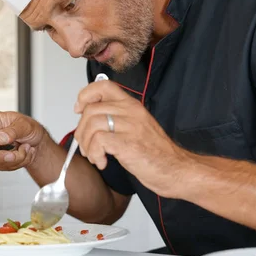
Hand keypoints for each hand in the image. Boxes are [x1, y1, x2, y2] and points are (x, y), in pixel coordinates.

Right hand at [0, 111, 47, 170]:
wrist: (36, 139)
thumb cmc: (29, 127)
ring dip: (17, 159)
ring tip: (25, 148)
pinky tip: (22, 153)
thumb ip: (12, 131)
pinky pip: (5, 167)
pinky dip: (18, 162)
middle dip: (9, 156)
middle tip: (22, 149)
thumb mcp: (24, 125)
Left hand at [73, 80, 191, 197]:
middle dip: (81, 131)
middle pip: (90, 110)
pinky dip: (95, 154)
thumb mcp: (136, 127)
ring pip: (92, 124)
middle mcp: (131, 112)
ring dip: (86, 144)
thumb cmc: (156, 153)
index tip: (79, 110)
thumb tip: (89, 120)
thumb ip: (117, 119)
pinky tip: (103, 163)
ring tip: (95, 157)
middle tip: (86, 147)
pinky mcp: (128, 143)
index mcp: (132, 105)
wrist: (176, 170)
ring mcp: (130, 127)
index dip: (85, 95)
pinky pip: (98, 141)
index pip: (103, 86)